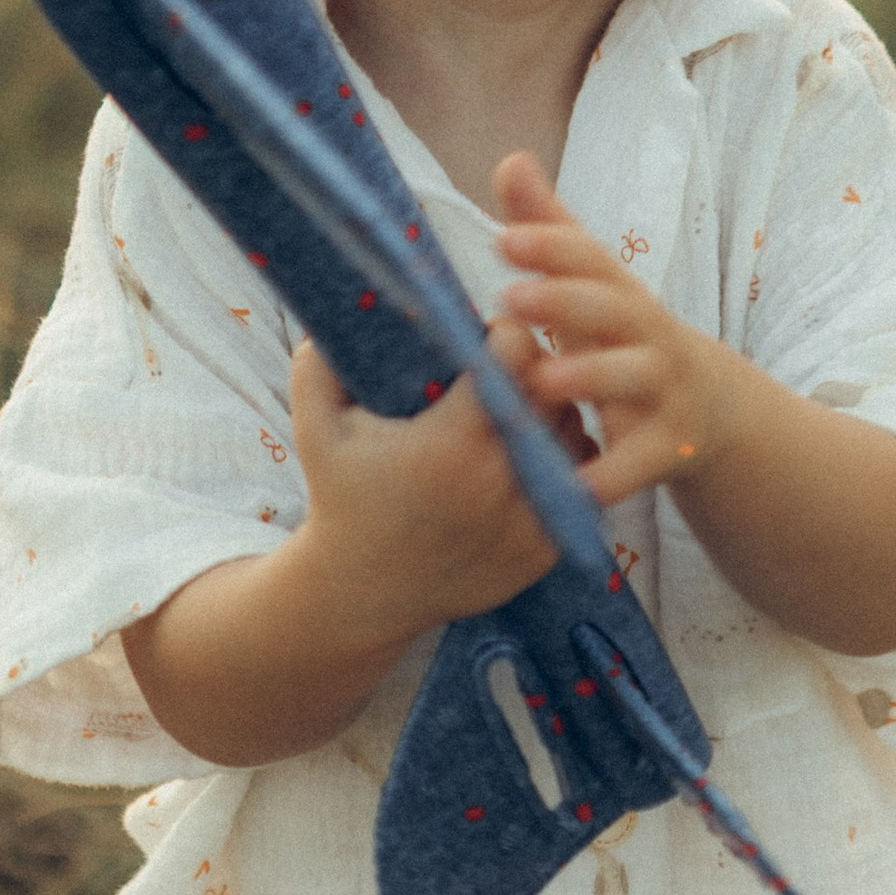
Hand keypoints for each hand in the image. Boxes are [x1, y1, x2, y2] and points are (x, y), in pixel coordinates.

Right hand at [286, 329, 560, 648]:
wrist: (363, 594)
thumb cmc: (341, 498)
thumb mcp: (317, 427)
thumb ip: (320, 362)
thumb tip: (349, 300)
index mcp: (452, 443)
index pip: (517, 355)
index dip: (507, 334)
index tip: (487, 335)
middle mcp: (499, 482)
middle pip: (554, 391)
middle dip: (536, 369)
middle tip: (509, 365)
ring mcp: (528, 521)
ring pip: (574, 437)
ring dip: (554, 414)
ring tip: (521, 408)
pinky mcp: (544, 551)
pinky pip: (578, 486)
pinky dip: (561, 463)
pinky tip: (532, 452)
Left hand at [491, 151, 732, 513]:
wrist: (710, 408)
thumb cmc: (625, 334)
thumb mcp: (592, 284)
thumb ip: (549, 227)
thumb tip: (510, 158)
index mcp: (619, 292)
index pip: (589, 259)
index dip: (550, 248)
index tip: (503, 240)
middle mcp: (646, 333)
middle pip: (612, 310)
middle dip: (564, 303)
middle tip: (510, 300)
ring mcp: (663, 390)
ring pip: (630, 380)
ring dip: (589, 379)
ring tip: (540, 383)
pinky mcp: (669, 447)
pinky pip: (640, 462)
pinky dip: (610, 476)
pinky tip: (574, 487)